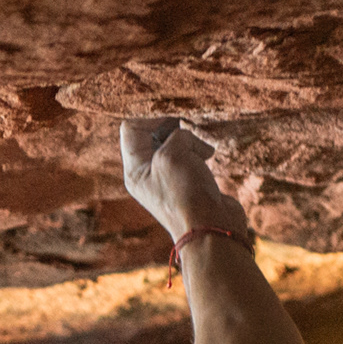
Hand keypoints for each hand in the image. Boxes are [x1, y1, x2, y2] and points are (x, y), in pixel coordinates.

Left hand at [119, 118, 249, 242]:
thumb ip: (175, 135)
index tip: (174, 118)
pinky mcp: (187, 180)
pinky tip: (209, 157)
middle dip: (172, 127)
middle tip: (189, 131)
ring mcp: (167, 177)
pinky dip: (200, 150)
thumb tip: (187, 137)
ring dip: (190, 140)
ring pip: (175, 143)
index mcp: (134, 169)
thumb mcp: (172, 155)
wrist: (212, 227)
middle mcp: (146, 173)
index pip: (130, 128)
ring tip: (203, 151)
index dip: (151, 117)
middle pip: (152, 134)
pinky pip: (190, 154)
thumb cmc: (186, 194)